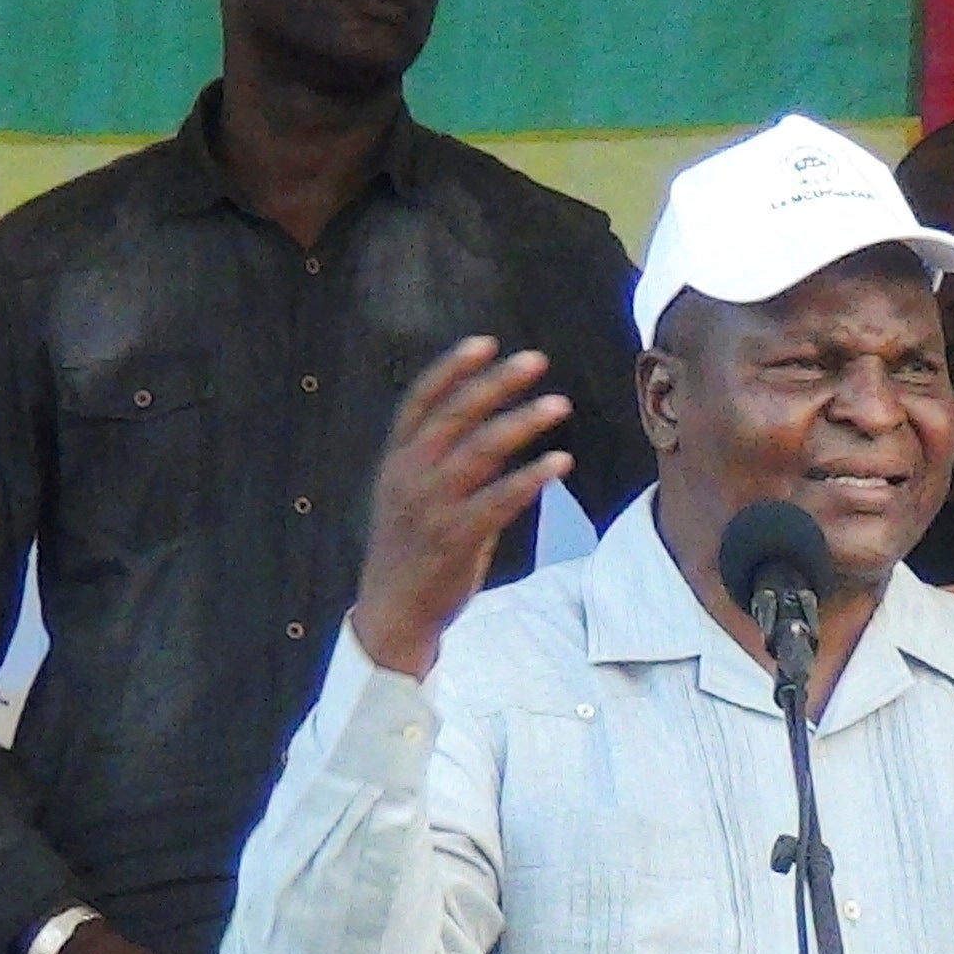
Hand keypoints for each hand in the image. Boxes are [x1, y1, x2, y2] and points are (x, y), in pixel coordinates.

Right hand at [349, 338, 573, 677]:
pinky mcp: (456, 538)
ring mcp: (431, 506)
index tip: (485, 343)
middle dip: (497, 383)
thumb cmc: (413, 548)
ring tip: (559, 405)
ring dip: (523, 423)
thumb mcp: (415, 495)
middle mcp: (409, 475)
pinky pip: (500, 500)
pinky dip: (532, 478)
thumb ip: (450, 461)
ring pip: (480, 450)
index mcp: (395, 460)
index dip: (451, 368)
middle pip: (455, 414)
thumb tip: (501, 427)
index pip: (419, 400)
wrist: (393, 610)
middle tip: (536, 360)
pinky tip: (560, 463)